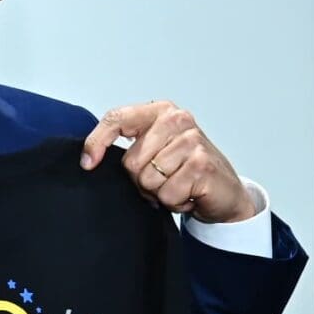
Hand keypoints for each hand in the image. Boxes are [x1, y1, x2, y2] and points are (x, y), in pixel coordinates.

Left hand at [79, 101, 257, 224]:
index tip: (87, 163)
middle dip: (141, 181)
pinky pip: (168, 194)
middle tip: (164, 180)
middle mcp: (177, 120)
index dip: (97, 142)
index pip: (117, 118)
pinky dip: (175, 202)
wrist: (225, 192)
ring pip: (148, 180)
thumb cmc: (186, 171)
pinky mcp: (202, 165)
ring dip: (161, 193)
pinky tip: (189, 194)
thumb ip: (131, 146)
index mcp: (161, 111)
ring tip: (178, 186)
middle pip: (131, 161)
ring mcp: (192, 141)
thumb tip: (89, 159)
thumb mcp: (156, 150)